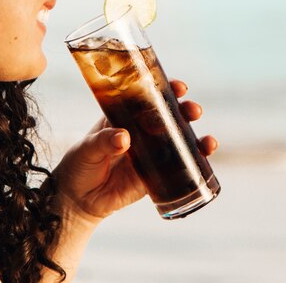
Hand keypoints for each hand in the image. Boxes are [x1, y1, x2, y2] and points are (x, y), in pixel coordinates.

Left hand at [52, 79, 218, 225]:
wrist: (77, 199)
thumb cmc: (79, 165)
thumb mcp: (87, 148)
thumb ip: (103, 141)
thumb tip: (124, 139)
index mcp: (125, 116)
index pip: (148, 97)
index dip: (165, 89)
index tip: (178, 87)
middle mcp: (142, 132)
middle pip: (170, 116)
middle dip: (186, 110)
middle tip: (192, 110)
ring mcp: (151, 153)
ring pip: (179, 140)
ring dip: (197, 137)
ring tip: (207, 142)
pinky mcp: (155, 175)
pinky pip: (179, 168)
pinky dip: (196, 161)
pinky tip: (206, 157)